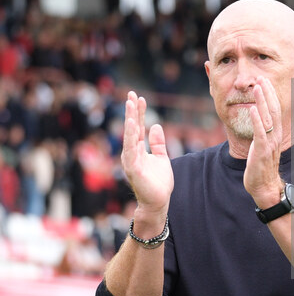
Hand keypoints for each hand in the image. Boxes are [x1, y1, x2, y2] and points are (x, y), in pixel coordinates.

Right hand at [122, 91, 173, 215]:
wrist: (158, 202)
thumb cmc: (158, 182)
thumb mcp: (161, 158)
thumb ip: (158, 143)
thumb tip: (156, 126)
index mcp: (138, 149)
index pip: (138, 127)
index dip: (139, 113)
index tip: (140, 97)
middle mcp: (131, 153)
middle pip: (132, 128)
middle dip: (132, 111)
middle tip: (132, 94)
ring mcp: (131, 160)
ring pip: (129, 136)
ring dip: (129, 119)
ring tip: (130, 104)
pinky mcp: (133, 168)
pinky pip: (130, 149)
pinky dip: (130, 137)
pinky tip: (131, 124)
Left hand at [244, 77, 283, 207]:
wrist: (264, 186)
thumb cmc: (261, 166)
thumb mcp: (263, 145)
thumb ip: (263, 132)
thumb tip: (258, 118)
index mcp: (276, 134)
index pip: (275, 110)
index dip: (270, 95)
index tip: (264, 80)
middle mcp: (275, 136)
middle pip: (273, 110)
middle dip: (267, 93)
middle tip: (261, 78)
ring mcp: (269, 144)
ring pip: (267, 119)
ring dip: (262, 102)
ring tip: (257, 87)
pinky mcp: (261, 152)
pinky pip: (260, 134)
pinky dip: (256, 121)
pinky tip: (252, 110)